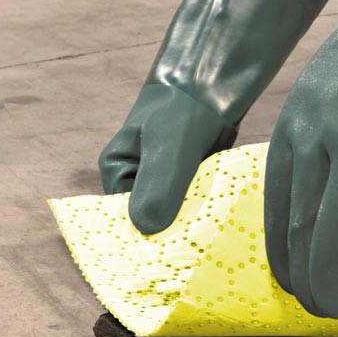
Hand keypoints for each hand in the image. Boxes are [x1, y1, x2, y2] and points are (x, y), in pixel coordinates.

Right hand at [99, 84, 238, 233]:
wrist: (213, 88)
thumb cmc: (182, 113)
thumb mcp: (169, 151)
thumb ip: (158, 187)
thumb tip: (147, 229)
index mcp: (118, 170)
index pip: (127, 216)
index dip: (147, 234)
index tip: (172, 248)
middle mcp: (136, 177)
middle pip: (152, 216)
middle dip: (173, 228)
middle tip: (196, 241)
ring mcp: (163, 179)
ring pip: (176, 212)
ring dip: (192, 220)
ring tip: (210, 230)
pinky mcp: (188, 179)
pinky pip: (194, 203)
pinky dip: (206, 208)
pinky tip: (219, 216)